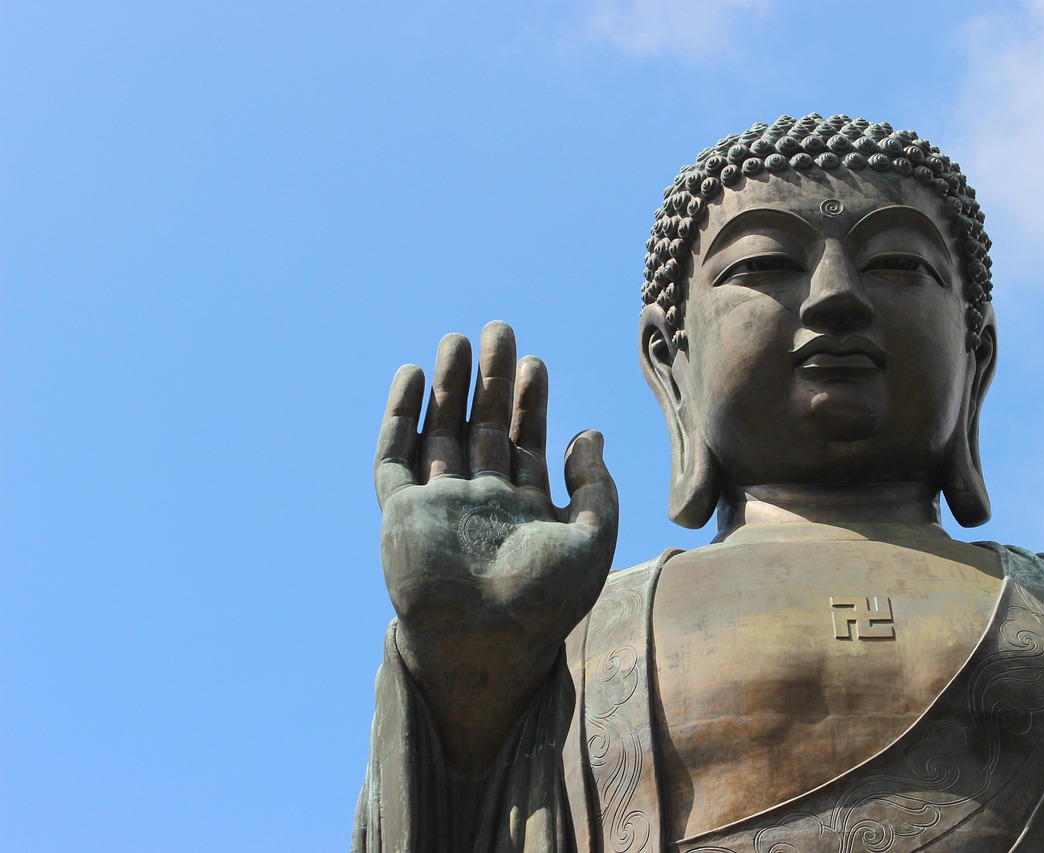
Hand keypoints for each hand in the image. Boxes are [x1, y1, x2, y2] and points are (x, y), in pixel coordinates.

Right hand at [373, 321, 617, 770]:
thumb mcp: (592, 540)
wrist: (486, 646)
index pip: (525, 443)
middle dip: (490, 381)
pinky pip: (395, 458)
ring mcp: (439, 507)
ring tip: (457, 340)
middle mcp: (480, 504)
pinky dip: (401, 417)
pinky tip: (412, 377)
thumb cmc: (545, 604)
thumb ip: (595, 487)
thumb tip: (590, 434)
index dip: (530, 403)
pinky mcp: (400, 514)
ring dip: (448, 388)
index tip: (535, 364)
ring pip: (441, 433)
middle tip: (498, 331)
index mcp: (524, 511)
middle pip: (483, 428)